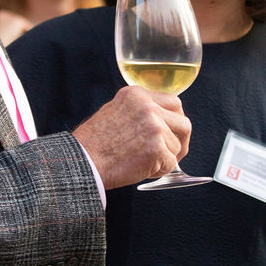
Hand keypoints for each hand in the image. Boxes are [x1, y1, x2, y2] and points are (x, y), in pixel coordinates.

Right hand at [72, 86, 190, 189]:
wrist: (82, 160)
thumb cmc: (94, 143)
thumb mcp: (115, 111)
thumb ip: (139, 111)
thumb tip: (163, 122)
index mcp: (137, 95)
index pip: (174, 103)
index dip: (175, 121)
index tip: (171, 134)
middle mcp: (147, 106)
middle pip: (183, 122)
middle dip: (181, 140)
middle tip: (171, 153)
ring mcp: (154, 126)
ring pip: (177, 145)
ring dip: (166, 158)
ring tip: (144, 163)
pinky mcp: (156, 148)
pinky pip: (171, 163)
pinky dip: (160, 171)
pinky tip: (142, 170)